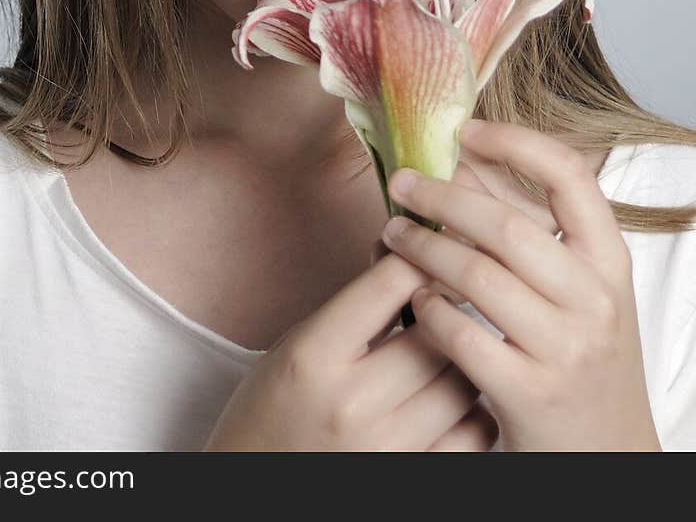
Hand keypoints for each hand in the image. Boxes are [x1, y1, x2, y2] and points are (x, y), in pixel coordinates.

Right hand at [202, 249, 497, 450]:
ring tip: (450, 350)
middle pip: (437, 333)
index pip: (390, 283)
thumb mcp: (301, 340)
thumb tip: (414, 248)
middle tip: (451, 297)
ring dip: (466, 358)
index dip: (421, 255)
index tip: (434, 248)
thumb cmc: (277, 403)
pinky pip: (476, 433)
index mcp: (314, 355)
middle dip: (449, 307)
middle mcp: (350, 404)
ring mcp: (384, 450)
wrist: (254, 481)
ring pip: (464, 382)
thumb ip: (357, 302)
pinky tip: (455, 399)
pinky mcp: (412, 479)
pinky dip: (475, 409)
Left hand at [382, 119, 661, 451]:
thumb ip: (527, 230)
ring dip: (424, 249)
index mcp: (609, 262)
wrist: (606, 452)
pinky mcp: (531, 393)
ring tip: (392, 235)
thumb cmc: (578, 355)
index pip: (571, 177)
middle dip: (443, 199)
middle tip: (400, 184)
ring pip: (478, 276)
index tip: (466, 132)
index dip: (516, 143)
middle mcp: (595, 300)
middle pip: (507, 226)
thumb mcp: (575, 289)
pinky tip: (413, 300)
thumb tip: (462, 164)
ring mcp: (566, 349)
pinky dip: (428, 310)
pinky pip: (462, 334)